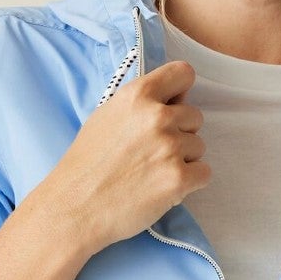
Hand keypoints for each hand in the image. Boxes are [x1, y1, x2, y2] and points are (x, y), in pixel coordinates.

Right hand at [33, 60, 210, 258]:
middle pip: (195, 116)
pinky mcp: (178, 178)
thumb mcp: (107, 116)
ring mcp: (170, 147)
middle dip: (180, 133)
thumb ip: (141, 105)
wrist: (76, 206)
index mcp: (137, 95)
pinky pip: (204, 173)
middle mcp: (156, 117)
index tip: (174, 105)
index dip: (181, 91)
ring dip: (184, 160)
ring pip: (199, 147)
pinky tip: (164, 186)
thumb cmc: (88, 163)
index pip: (183, 73)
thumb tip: (174, 101)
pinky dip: (190, 182)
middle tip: (152, 152)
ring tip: (153, 172)